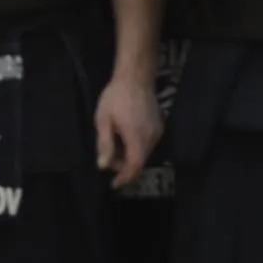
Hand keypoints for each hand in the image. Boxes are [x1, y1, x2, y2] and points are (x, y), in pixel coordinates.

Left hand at [94, 70, 162, 188]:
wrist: (136, 77)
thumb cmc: (116, 97)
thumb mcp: (104, 120)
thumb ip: (105, 145)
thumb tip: (103, 166)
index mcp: (137, 137)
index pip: (134, 166)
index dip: (125, 178)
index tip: (114, 185)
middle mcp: (151, 137)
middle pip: (140, 162)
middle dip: (124, 166)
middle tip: (108, 158)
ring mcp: (158, 132)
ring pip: (144, 153)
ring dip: (130, 156)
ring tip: (115, 143)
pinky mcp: (159, 126)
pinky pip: (148, 144)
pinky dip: (136, 147)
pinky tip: (125, 136)